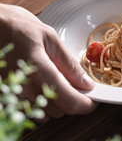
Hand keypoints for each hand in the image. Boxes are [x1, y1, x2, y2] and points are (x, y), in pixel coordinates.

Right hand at [0, 4, 97, 121]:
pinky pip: (30, 110)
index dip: (86, 104)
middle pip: (60, 110)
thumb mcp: (50, 38)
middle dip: (73, 100)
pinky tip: (44, 85)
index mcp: (39, 69)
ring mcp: (13, 93)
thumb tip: (86, 82)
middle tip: (78, 84)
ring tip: (60, 81)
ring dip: (59, 102)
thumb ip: (68, 63)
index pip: (69, 100)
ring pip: (46, 113)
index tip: (94, 99)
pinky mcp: (6, 95)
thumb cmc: (19, 27)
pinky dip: (43, 103)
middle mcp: (25, 87)